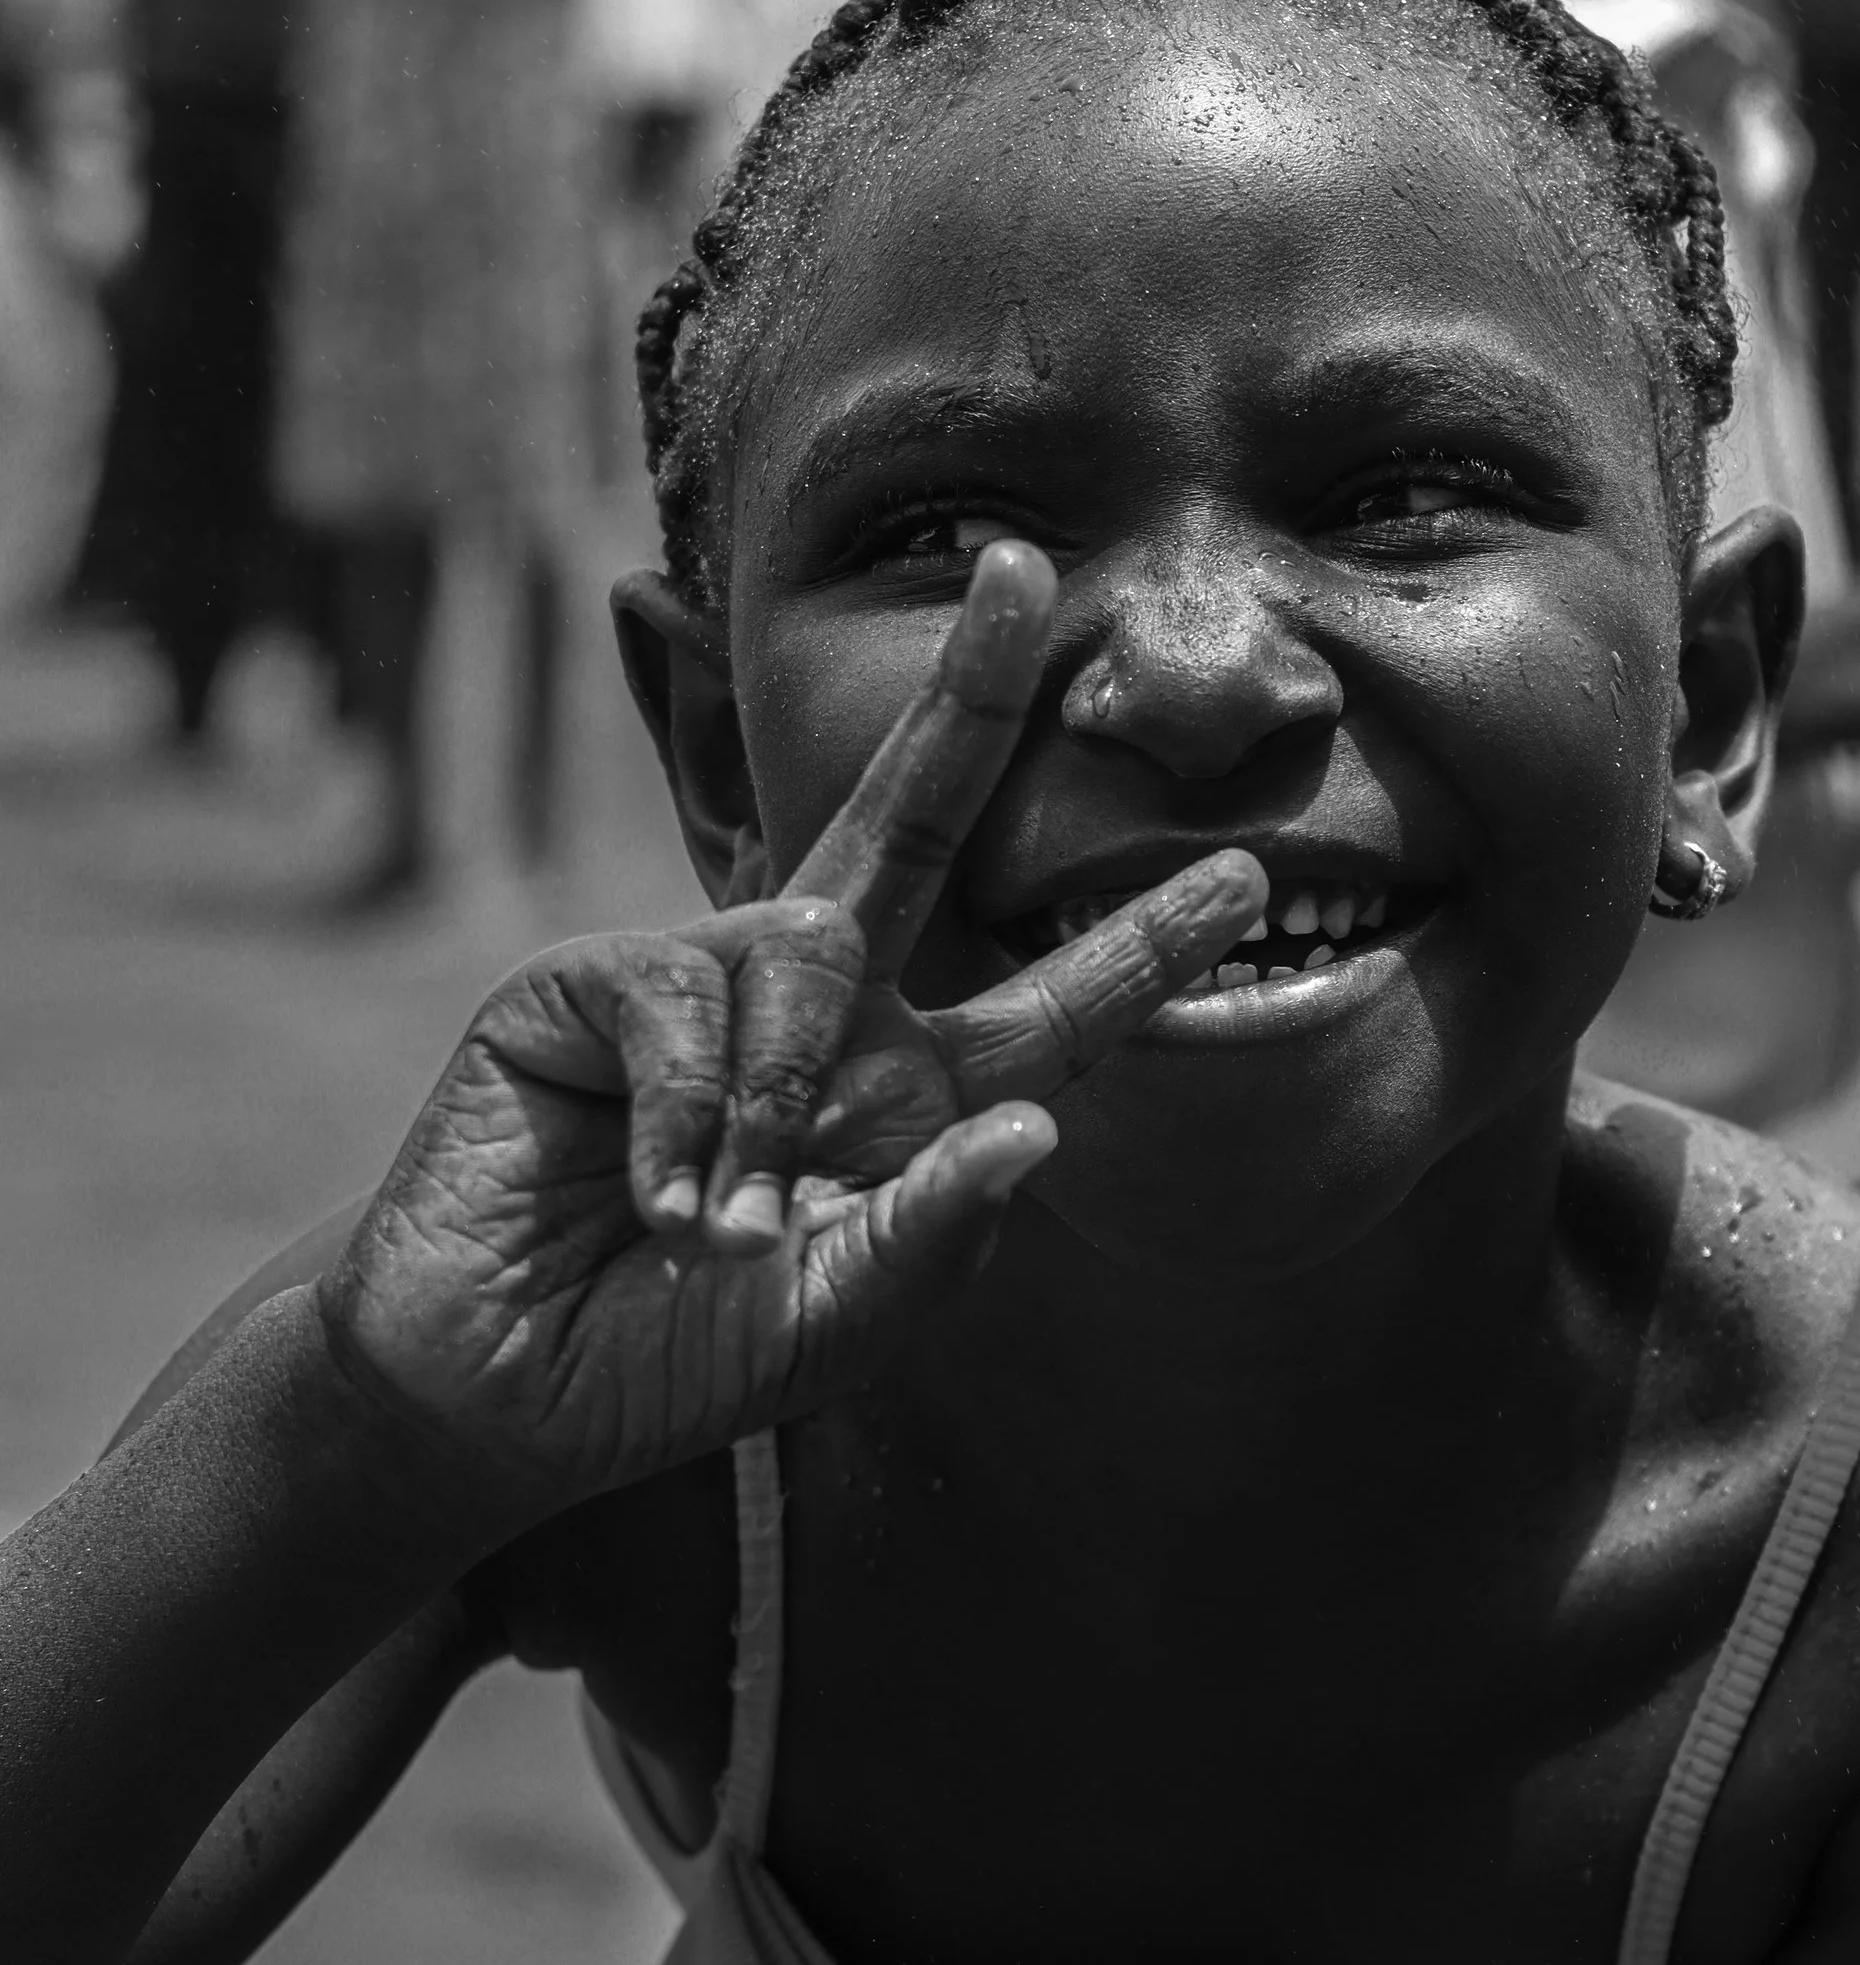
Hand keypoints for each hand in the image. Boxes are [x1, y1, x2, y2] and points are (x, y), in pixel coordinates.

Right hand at [315, 544, 1262, 1559]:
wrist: (502, 1393)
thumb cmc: (671, 1358)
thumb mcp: (832, 1322)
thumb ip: (932, 1241)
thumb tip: (1039, 1131)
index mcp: (904, 1093)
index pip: (1046, 1007)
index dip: (1141, 951)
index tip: (1253, 883)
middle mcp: (814, 1014)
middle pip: (911, 823)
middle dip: (972, 696)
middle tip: (1028, 572)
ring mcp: (700, 985)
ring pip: (805, 949)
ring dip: (778, 1103)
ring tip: (728, 1233)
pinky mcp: (589, 983)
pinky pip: (682, 993)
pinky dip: (689, 1112)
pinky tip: (660, 1203)